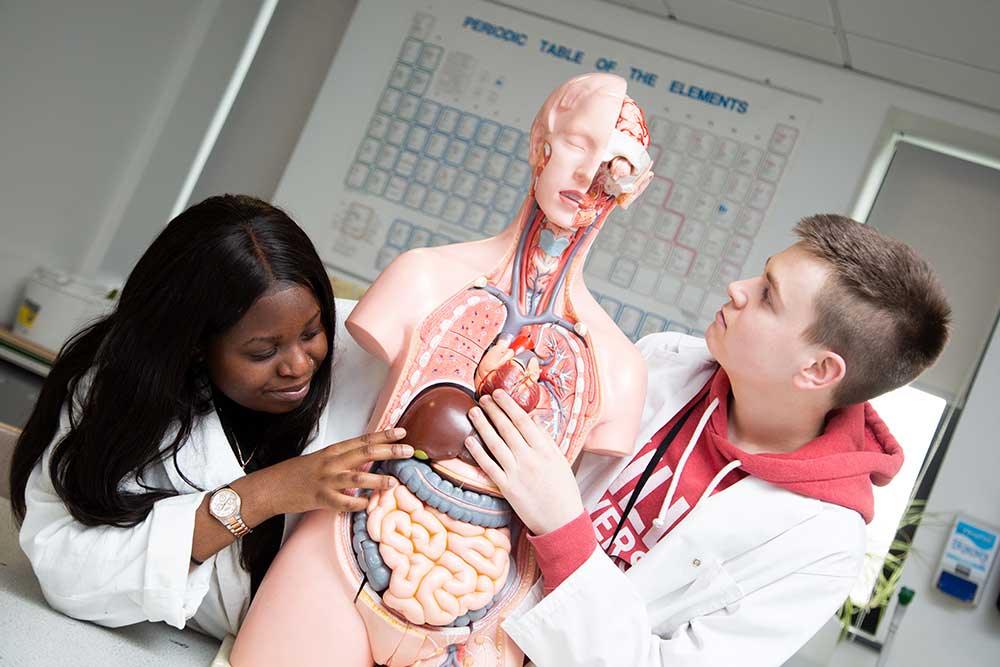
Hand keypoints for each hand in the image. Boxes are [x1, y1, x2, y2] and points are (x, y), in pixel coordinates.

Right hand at [264, 428, 412, 513]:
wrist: (271, 487)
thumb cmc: (297, 474)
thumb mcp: (322, 461)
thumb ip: (344, 461)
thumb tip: (368, 462)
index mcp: (333, 451)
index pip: (363, 440)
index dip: (384, 435)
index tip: (402, 432)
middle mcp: (332, 462)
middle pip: (365, 452)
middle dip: (389, 450)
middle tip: (408, 450)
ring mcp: (327, 480)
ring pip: (357, 476)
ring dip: (377, 479)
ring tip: (393, 481)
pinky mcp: (320, 498)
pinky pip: (343, 501)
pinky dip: (357, 503)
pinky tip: (367, 504)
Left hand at [465, 390, 583, 534]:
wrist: (561, 520)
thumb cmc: (563, 488)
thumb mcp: (559, 458)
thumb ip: (544, 437)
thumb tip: (532, 417)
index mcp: (545, 449)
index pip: (523, 420)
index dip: (508, 405)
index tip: (498, 393)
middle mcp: (530, 458)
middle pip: (507, 428)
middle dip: (493, 410)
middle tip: (483, 397)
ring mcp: (517, 472)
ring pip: (495, 443)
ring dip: (482, 425)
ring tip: (473, 412)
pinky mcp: (506, 487)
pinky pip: (488, 466)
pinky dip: (477, 452)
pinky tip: (469, 440)